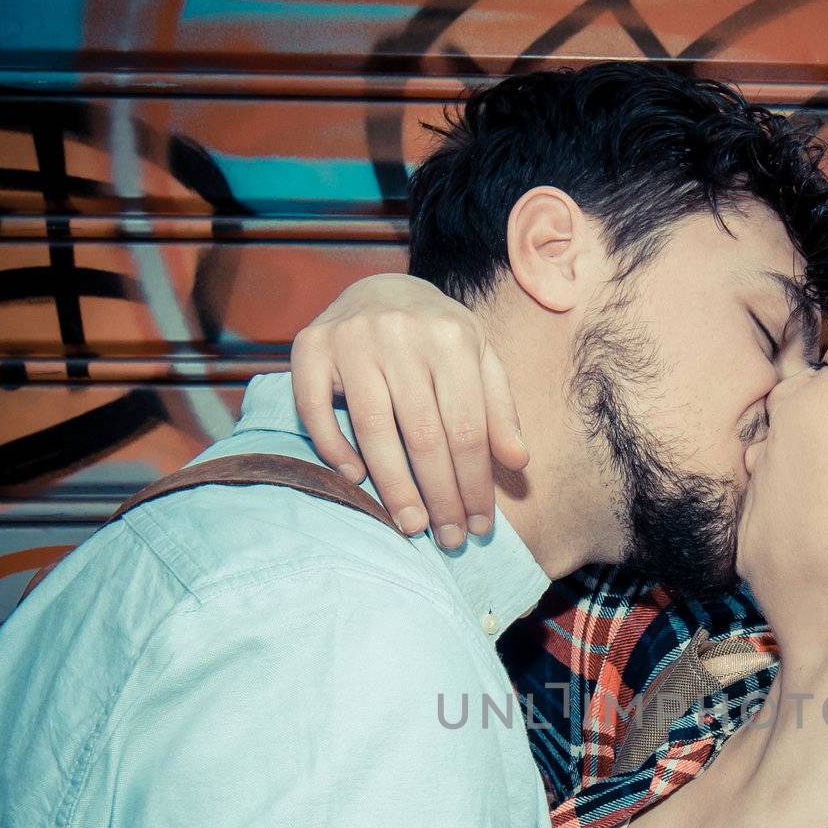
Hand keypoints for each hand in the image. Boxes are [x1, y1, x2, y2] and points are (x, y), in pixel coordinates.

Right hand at [289, 273, 527, 546]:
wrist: (381, 286)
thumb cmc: (439, 338)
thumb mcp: (481, 361)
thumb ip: (501, 410)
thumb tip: (518, 463)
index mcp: (452, 338)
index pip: (468, 429)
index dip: (474, 484)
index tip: (479, 526)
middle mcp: (401, 334)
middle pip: (424, 435)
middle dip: (440, 496)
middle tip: (449, 540)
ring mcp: (352, 338)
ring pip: (373, 429)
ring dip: (394, 487)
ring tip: (412, 526)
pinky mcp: (309, 346)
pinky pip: (315, 410)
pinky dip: (334, 449)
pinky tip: (357, 480)